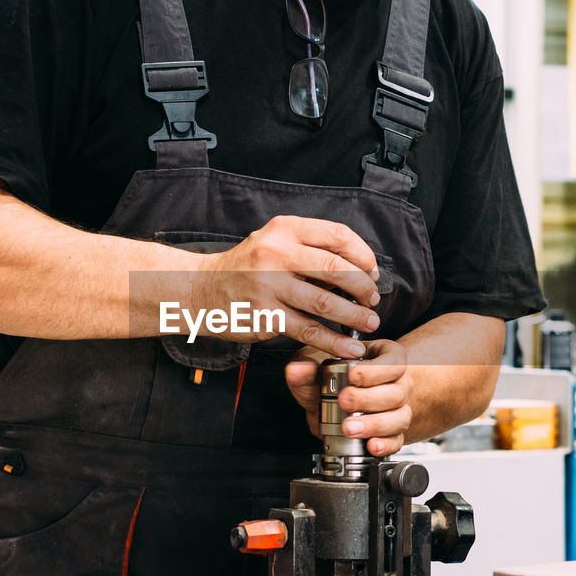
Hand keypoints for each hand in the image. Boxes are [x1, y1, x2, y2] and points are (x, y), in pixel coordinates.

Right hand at [193, 216, 380, 358]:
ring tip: (370, 323)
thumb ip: (309, 249)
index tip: (372, 271)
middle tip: (373, 300)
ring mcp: (269, 284)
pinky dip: (335, 341)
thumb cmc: (247, 267)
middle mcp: (276, 252)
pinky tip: (349, 347)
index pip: (338, 235)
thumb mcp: (274, 242)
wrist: (202, 288)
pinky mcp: (265, 316)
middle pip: (337, 268)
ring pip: (326, 302)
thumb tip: (358, 269)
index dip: (363, 255)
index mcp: (285, 228)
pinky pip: (308, 330)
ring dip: (355, 315)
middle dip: (363, 287)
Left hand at [284, 340, 412, 456]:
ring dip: (374, 424)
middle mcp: (396, 383)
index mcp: (384, 359)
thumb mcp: (316, 366)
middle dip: (368, 399)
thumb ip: (307, 369)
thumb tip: (297, 370)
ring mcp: (396, 409)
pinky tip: (371, 445)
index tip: (353, 375)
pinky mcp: (393, 432)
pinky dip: (385, 445)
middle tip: (344, 401)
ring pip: (399, 418)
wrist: (333, 400)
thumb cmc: (331, 375)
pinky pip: (397, 440)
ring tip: (349, 427)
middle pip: (396, 392)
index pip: (394, 361)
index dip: (376, 371)